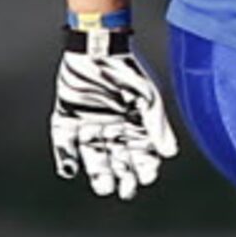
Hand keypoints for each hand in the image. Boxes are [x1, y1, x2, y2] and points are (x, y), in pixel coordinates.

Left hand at [52, 29, 178, 199]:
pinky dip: (66, 158)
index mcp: (134, 126)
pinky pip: (65, 145)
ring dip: (98, 175)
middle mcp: (112, 130)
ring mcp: (89, 126)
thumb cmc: (126, 69)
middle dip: (123, 178)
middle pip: (119, 163)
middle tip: (124, 190)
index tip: (146, 178)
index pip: (143, 156)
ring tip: (103, 186)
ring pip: (94, 159)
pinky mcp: (66, 120)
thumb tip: (170, 154)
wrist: (94, 46)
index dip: (145, 169)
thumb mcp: (147, 97)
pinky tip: (69, 169)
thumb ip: (157, 125)